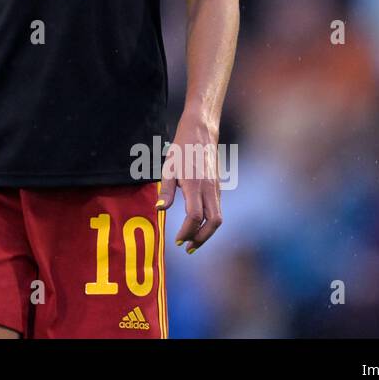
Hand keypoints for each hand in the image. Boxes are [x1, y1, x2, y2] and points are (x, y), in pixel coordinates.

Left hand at [155, 115, 222, 253]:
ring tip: (193, 241)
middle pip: (213, 222)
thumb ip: (166, 191)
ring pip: (218, 218)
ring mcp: (216, 188)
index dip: (187, 232)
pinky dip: (210, 222)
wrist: (201, 131)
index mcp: (194, 185)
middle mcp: (209, 188)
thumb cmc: (182, 148)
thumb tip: (160, 210)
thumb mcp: (169, 168)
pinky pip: (218, 209)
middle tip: (188, 247)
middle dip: (201, 239)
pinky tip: (199, 226)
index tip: (177, 240)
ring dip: (207, 233)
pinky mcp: (218, 187)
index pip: (195, 216)